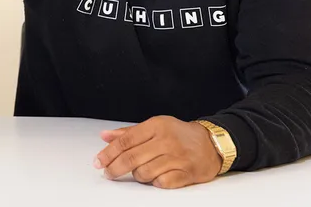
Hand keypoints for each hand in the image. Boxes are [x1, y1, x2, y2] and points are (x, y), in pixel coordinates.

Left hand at [94, 115, 221, 188]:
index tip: (98, 162)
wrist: (212, 143)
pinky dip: (155, 183)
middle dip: (115, 168)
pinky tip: (155, 178)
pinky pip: (162, 183)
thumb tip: (104, 136)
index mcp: (156, 126)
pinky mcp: (187, 173)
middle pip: (131, 158)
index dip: (108, 153)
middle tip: (108, 173)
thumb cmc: (179, 135)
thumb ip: (128, 133)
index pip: (125, 141)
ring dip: (137, 176)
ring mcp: (177, 157)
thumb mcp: (155, 127)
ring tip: (138, 173)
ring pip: (144, 172)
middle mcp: (166, 141)